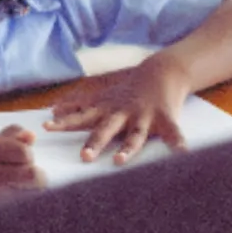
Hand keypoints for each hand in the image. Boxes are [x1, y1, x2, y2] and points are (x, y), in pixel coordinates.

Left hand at [44, 54, 190, 165]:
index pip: (81, 117)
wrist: (162, 71)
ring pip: (135, 136)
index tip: (47, 127)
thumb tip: (54, 109)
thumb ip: (81, 104)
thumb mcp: (103, 95)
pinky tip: (184, 153)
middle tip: (84, 157)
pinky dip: (178, 143)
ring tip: (120, 161)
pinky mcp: (165, 119)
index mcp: (107, 110)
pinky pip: (174, 133)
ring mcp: (144, 117)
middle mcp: (123, 114)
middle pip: (106, 130)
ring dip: (127, 149)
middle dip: (95, 143)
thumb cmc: (129, 90)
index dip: (64, 122)